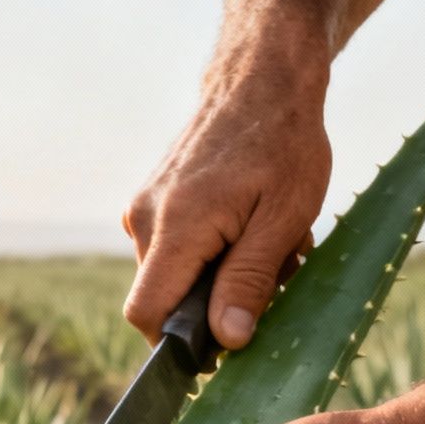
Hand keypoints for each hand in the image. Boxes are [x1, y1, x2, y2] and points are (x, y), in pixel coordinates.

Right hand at [124, 65, 329, 349]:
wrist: (260, 79)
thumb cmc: (282, 143)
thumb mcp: (282, 219)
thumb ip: (249, 282)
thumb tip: (226, 340)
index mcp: (175, 227)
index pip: (147, 313)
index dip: (178, 343)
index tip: (224, 344)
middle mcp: (144, 219)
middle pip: (164, 297)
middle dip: (215, 302)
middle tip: (273, 271)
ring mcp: (142, 207)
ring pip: (171, 274)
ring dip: (219, 274)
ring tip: (265, 238)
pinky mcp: (149, 200)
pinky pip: (173, 249)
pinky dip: (212, 251)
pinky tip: (247, 223)